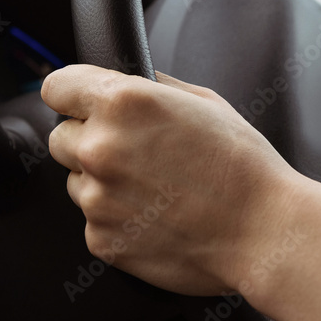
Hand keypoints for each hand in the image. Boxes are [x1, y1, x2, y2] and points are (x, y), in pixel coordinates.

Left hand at [41, 65, 313, 296]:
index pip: (56, 87)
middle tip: (136, 153)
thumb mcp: (205, 101)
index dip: (72, 96)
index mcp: (122, 103)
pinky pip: (94, 220)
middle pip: (61, 137)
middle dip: (90, 141)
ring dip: (102, 183)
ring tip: (155, 189)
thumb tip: (127, 80)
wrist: (264, 232)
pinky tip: (157, 216)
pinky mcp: (101, 239)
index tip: (82, 106)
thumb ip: (152, 86)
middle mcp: (100, 148)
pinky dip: (117, 219)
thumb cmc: (243, 167)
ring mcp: (97, 198)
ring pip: (77, 181)